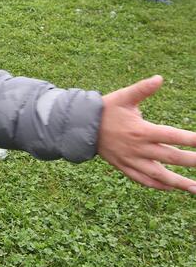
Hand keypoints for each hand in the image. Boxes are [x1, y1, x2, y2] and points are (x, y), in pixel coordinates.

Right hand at [98, 75, 195, 193]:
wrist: (81, 126)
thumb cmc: (105, 109)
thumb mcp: (123, 96)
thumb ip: (142, 89)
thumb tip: (160, 78)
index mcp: (141, 130)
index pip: (172, 136)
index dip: (191, 139)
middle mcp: (138, 148)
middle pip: (170, 157)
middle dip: (192, 161)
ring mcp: (131, 160)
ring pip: (159, 175)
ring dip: (179, 183)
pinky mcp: (123, 166)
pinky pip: (143, 180)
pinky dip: (158, 185)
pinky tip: (171, 187)